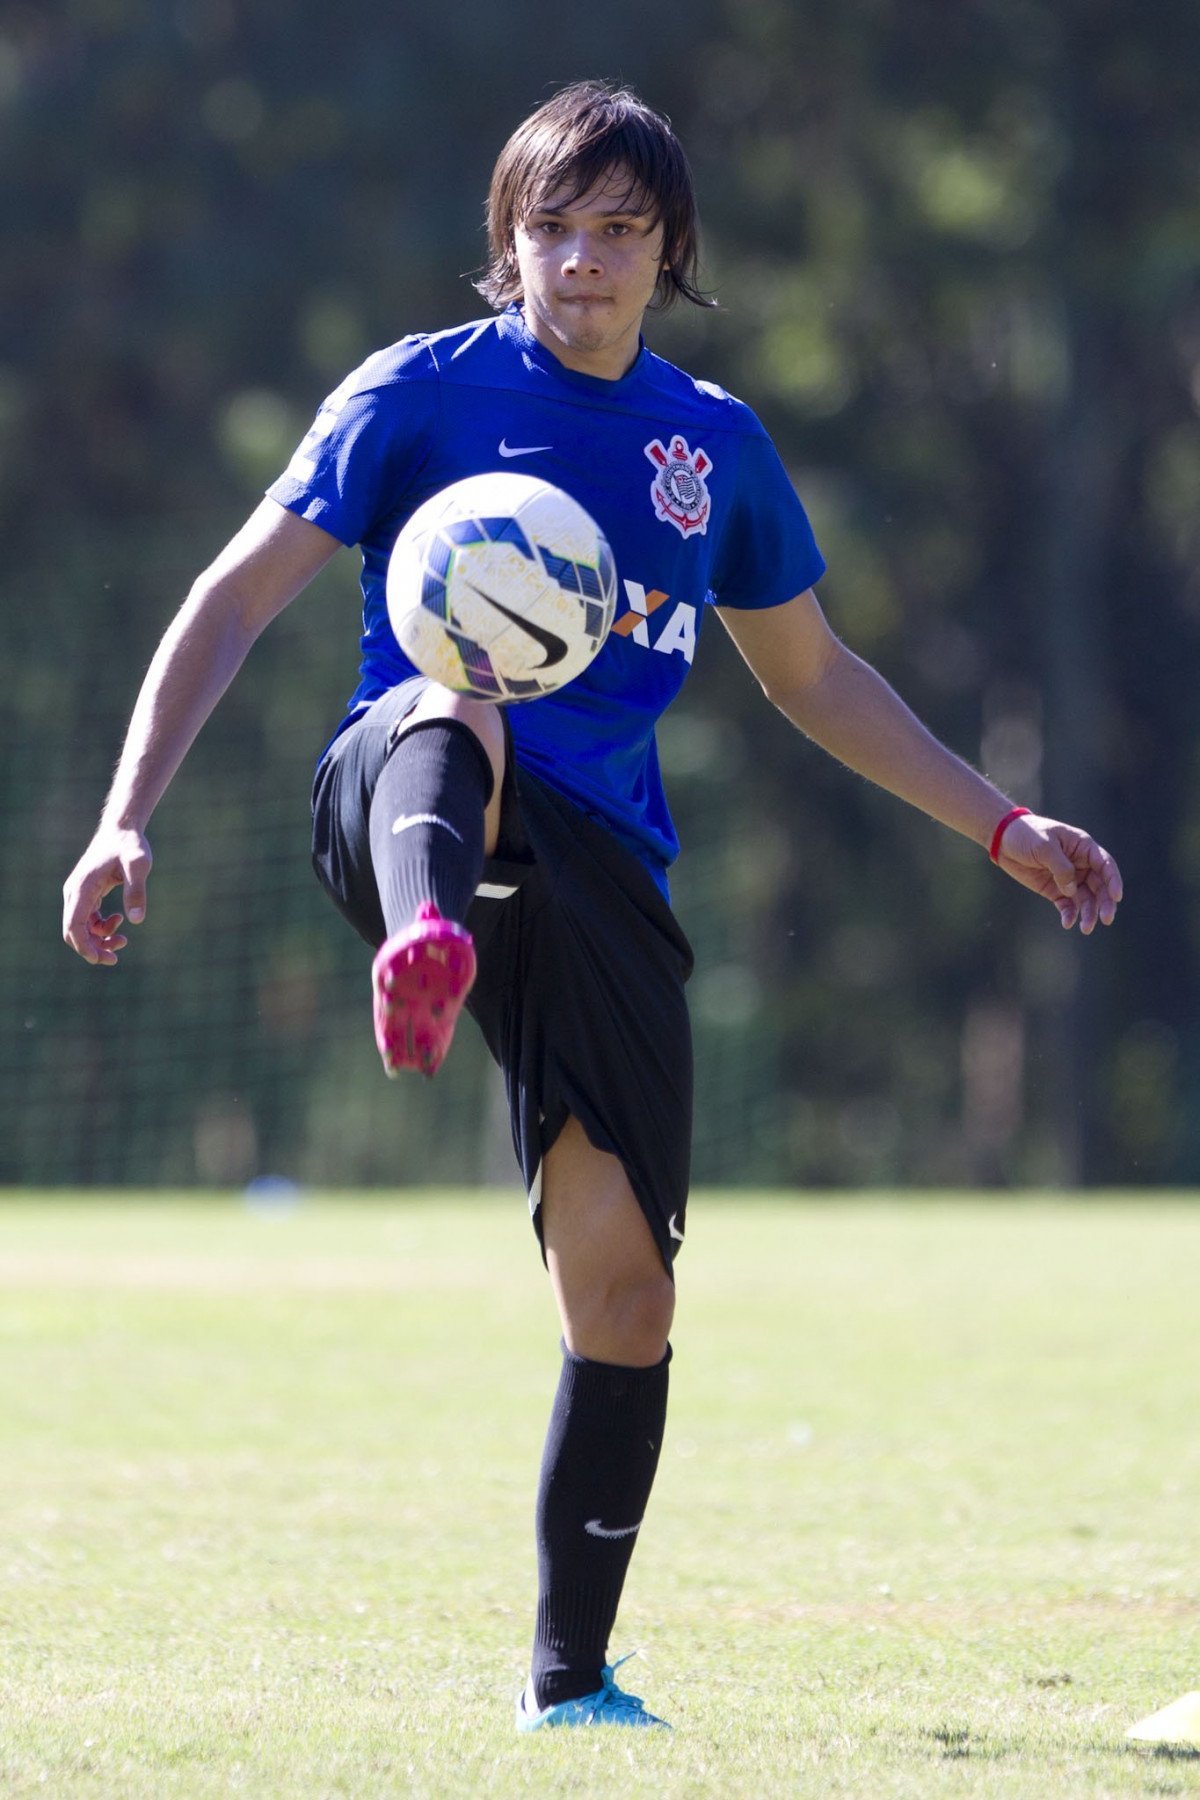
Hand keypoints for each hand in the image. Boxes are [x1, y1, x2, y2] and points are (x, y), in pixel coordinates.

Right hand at [62, 827, 152, 964]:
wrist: (122, 830)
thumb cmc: (130, 845)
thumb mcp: (138, 865)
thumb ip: (137, 891)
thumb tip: (136, 921)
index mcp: (82, 888)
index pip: (73, 926)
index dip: (84, 946)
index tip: (102, 959)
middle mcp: (74, 892)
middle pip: (73, 931)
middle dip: (92, 948)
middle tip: (115, 958)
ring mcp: (78, 893)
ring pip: (80, 927)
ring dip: (98, 939)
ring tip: (123, 940)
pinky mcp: (86, 893)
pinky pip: (87, 919)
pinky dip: (100, 927)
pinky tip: (119, 920)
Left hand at [993, 811, 1121, 933]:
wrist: (1004, 840)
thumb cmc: (1027, 835)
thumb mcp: (1044, 846)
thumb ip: (1061, 867)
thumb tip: (1072, 890)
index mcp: (1083, 848)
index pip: (1105, 865)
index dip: (1114, 881)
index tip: (1117, 896)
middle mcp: (1081, 864)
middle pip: (1100, 886)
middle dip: (1105, 903)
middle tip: (1106, 920)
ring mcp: (1069, 879)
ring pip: (1086, 899)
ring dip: (1089, 914)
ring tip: (1086, 929)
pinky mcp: (1055, 890)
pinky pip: (1068, 905)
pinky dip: (1070, 915)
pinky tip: (1068, 923)